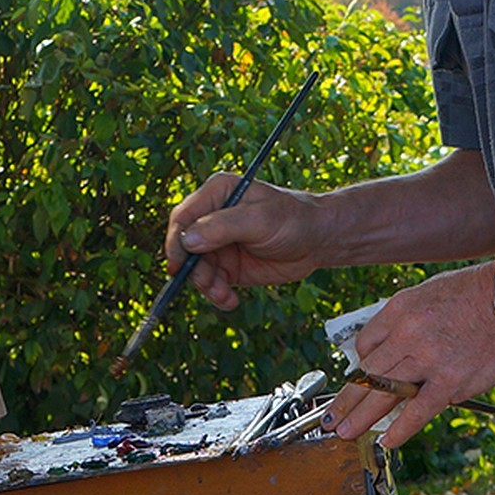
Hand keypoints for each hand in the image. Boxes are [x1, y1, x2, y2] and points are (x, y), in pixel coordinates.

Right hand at [165, 171, 328, 309]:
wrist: (318, 240)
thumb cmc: (293, 218)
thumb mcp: (260, 219)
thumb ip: (223, 227)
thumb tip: (189, 240)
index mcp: (217, 194)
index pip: (184, 217)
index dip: (176, 241)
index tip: (178, 264)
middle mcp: (213, 218)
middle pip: (186, 247)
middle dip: (194, 269)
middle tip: (210, 284)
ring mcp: (219, 243)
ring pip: (196, 269)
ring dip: (206, 285)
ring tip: (225, 295)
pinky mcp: (228, 265)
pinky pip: (212, 283)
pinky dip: (216, 294)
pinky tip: (229, 301)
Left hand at [321, 264, 494, 448]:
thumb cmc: (476, 292)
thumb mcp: (428, 293)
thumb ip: (407, 320)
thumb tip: (392, 347)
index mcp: (399, 309)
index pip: (366, 344)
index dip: (360, 366)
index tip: (359, 380)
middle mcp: (406, 334)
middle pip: (368, 373)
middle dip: (346, 399)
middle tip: (330, 417)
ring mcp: (427, 360)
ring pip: (384, 393)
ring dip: (361, 417)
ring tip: (344, 432)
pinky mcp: (451, 382)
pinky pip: (418, 410)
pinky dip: (400, 429)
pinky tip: (386, 441)